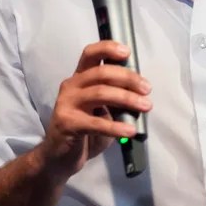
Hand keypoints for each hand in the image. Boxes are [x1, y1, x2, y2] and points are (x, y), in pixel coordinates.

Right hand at [38, 40, 151, 182]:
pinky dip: (116, 126)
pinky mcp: (67, 123)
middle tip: (147, 89)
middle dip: (128, 78)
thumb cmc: (85, 130)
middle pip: (101, 73)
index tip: (127, 52)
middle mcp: (71, 86)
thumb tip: (141, 92)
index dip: (108, 48)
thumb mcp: (102, 110)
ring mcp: (67, 104)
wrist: (59, 157)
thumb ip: (115, 97)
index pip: (90, 54)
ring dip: (127, 99)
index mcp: (79, 78)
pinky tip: (130, 130)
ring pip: (100, 93)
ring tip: (145, 107)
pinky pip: (96, 123)